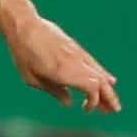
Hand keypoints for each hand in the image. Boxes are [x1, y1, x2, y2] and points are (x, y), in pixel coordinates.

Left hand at [2, 10, 118, 112]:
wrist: (25, 25)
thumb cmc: (24, 54)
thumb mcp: (32, 78)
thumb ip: (53, 91)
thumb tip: (69, 103)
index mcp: (63, 72)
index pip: (92, 88)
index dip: (93, 101)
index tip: (85, 110)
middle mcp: (75, 62)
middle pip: (100, 81)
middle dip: (109, 97)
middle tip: (113, 111)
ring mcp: (77, 53)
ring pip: (99, 72)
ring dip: (107, 88)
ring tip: (111, 102)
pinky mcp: (76, 47)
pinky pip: (94, 63)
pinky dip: (102, 74)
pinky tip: (109, 81)